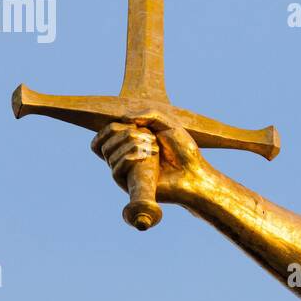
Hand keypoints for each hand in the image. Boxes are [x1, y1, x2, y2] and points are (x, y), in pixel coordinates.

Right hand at [90, 116, 213, 205]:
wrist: (195, 173)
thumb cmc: (183, 149)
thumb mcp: (168, 123)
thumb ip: (148, 114)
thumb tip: (123, 119)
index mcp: (130, 141)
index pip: (105, 134)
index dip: (112, 127)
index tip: (133, 126)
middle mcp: (124, 157)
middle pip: (105, 143)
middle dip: (126, 135)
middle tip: (151, 138)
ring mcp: (126, 172)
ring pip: (109, 155)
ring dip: (131, 146)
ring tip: (155, 150)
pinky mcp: (130, 185)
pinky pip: (115, 170)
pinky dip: (128, 159)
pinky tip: (146, 158)